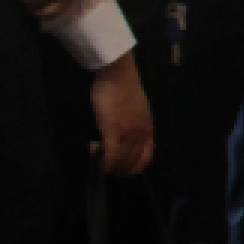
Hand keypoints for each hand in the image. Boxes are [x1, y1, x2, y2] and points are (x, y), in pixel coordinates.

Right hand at [88, 54, 154, 175]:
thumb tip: (125, 139)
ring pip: (121, 163)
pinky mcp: (114, 130)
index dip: (132, 169)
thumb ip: (135, 126)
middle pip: (132, 164)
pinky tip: (94, 153)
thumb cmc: (124, 88)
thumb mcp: (138, 111)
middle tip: (104, 163)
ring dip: (108, 165)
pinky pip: (110, 156)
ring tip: (97, 155)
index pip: (146, 160)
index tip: (120, 167)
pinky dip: (102, 162)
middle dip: (118, 169)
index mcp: (149, 130)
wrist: (119, 74)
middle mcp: (142, 135)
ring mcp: (129, 134)